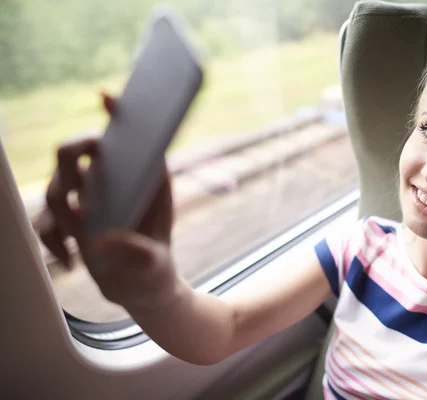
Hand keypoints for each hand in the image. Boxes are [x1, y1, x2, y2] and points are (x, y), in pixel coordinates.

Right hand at [39, 92, 178, 310]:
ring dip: (61, 217)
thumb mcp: (155, 263)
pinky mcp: (70, 219)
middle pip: (74, 152)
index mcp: (140, 179)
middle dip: (68, 169)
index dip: (117, 112)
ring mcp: (87, 198)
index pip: (128, 136)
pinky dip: (54, 241)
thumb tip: (102, 244)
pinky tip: (72, 260)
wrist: (139, 286)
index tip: (108, 98)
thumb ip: (138, 253)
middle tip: (75, 195)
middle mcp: (111, 180)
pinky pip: (45, 220)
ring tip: (78, 243)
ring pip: (55, 188)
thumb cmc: (154, 265)